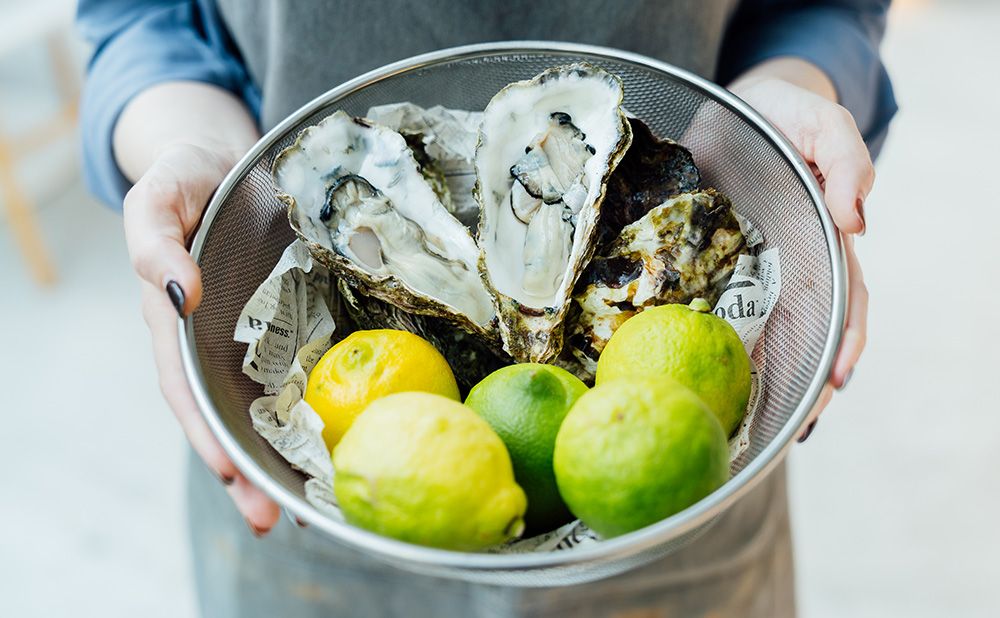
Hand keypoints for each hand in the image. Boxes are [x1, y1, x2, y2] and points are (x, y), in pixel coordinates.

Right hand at [125, 142, 280, 533]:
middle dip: (246, 471)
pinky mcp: (288, 322)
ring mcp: (252, 336)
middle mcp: (213, 340)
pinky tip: (339, 442)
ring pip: (263, 406)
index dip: (206, 431)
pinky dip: (313, 410)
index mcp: (175, 321)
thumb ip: (155, 240)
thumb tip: (178, 291)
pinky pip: (299, 371)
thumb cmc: (186, 175)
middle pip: (226, 415)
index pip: (186, 389)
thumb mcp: (157, 196)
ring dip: (282, 457)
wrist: (224, 158)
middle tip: (272, 519)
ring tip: (311, 505)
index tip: (231, 471)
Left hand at [728, 60, 872, 438]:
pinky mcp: (709, 258)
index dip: (845, 341)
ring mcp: (748, 265)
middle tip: (793, 424)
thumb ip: (847, 163)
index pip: (845, 302)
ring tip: (746, 420)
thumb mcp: (825, 125)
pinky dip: (709, 340)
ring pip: (758, 329)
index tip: (836, 379)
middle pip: (804, 332)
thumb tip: (861, 219)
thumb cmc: (788, 115)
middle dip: (802, 380)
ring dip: (758, 375)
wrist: (737, 105)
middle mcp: (789, 264)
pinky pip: (710, 304)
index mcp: (825, 241)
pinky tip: (698, 374)